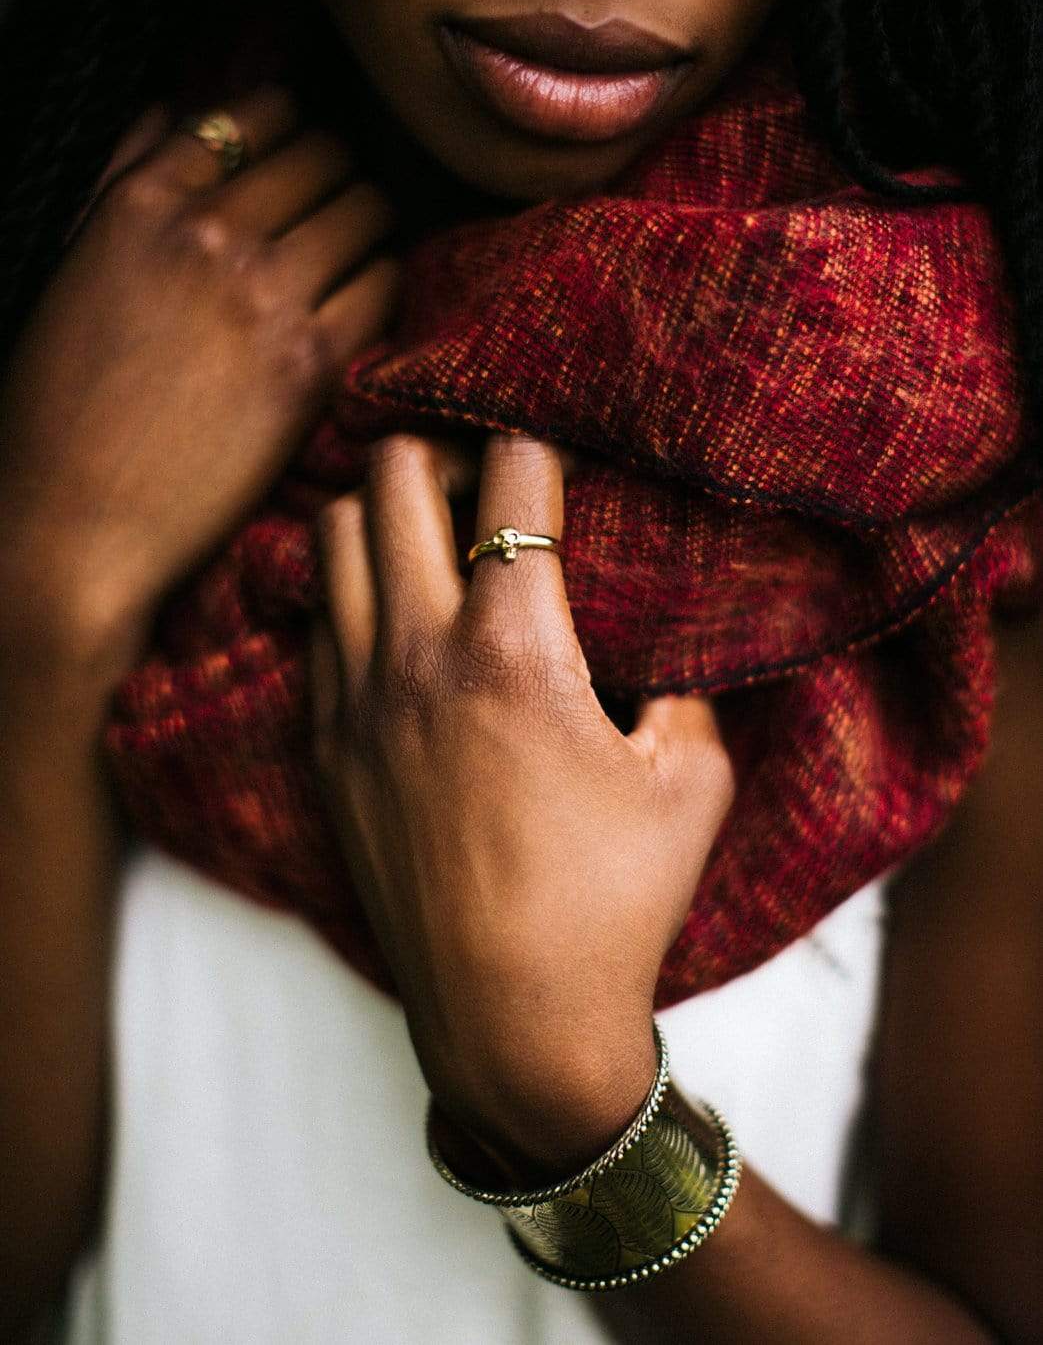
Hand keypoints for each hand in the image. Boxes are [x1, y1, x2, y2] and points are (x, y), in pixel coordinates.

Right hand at [0, 86, 396, 675]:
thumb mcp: (72, 265)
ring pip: (366, 211)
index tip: (300, 148)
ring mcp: (265, 297)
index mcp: (142, 201)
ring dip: (368, 225)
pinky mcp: (310, 364)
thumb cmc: (59, 404)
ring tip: (353, 253)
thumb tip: (174, 107)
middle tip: (334, 206)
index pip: (253, 115)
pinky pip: (384, 285)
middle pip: (325, 155)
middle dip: (337, 173)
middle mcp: (208, 233)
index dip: (291, 124)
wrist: (75, 522)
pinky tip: (361, 304)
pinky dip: (383, 284)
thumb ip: (124, 177)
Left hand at [309, 433, 734, 1170]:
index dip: (539, 442)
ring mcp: (357, 699)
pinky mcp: (327, 745)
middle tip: (484, 485)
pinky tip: (399, 620)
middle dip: (441, 449)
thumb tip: (661, 646)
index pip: (512, 482)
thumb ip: (682, 687)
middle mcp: (418, 655)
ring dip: (385, 512)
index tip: (555, 448)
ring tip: (435, 536)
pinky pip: (316, 622)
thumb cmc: (614, 905)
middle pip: (392, 475)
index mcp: (515, 650)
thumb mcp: (691, 782)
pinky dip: (352, 590)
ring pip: (335, 537)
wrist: (511, 1019)